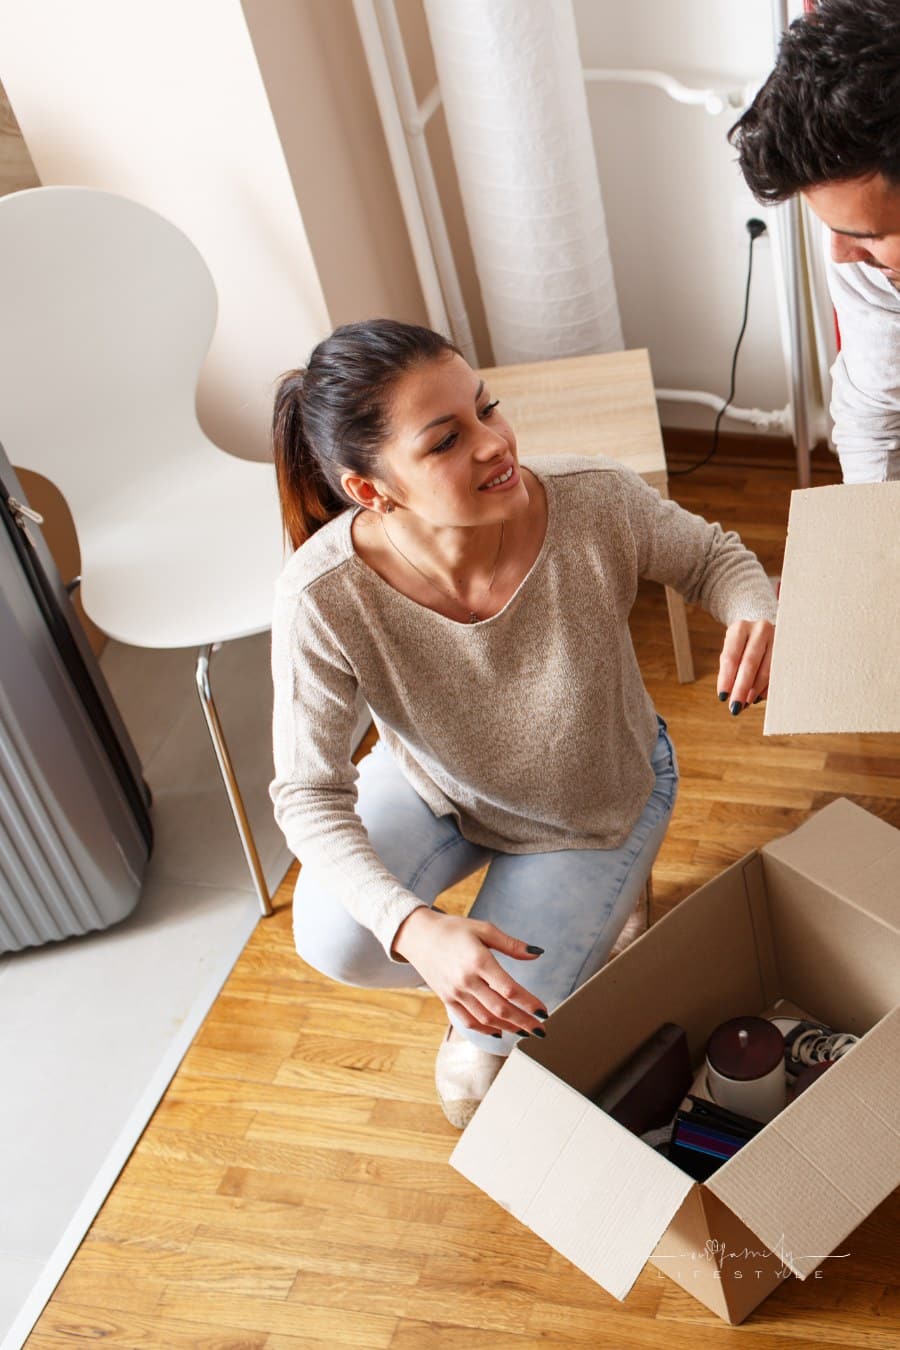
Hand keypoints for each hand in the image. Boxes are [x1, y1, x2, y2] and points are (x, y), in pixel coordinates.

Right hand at [391, 907, 546, 1036]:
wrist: (419, 936)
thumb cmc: (453, 930)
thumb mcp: (484, 929)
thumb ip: (511, 944)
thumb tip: (537, 954)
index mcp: (478, 961)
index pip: (509, 989)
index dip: (528, 1003)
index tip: (544, 1011)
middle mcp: (466, 980)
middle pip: (500, 1009)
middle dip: (524, 1022)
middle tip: (541, 1030)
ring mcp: (455, 993)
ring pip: (486, 1019)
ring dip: (509, 1028)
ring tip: (525, 1032)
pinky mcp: (447, 1000)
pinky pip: (469, 1021)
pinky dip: (486, 1030)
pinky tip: (500, 1031)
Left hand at [717, 618, 774, 713]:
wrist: (762, 630)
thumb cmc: (742, 644)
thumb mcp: (732, 651)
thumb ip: (728, 670)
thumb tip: (728, 696)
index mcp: (740, 629)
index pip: (731, 657)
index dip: (726, 679)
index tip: (723, 697)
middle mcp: (760, 630)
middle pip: (750, 663)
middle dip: (741, 688)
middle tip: (735, 707)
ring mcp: (777, 638)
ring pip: (766, 669)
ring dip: (755, 690)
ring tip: (747, 702)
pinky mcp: (788, 648)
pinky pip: (778, 672)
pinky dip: (767, 687)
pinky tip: (759, 696)